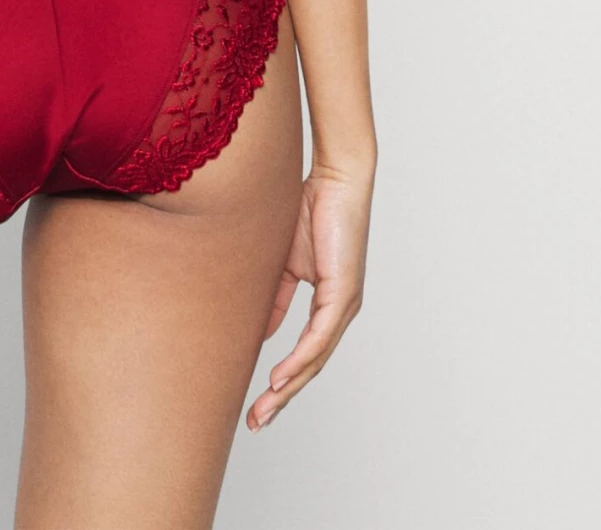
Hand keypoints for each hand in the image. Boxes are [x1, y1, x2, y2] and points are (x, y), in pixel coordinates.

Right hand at [247, 161, 372, 430]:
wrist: (335, 177)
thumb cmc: (309, 208)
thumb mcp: (282, 261)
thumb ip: (274, 295)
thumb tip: (261, 330)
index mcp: (327, 305)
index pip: (303, 353)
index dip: (280, 381)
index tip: (255, 403)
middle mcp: (340, 311)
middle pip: (309, 366)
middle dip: (281, 397)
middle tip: (255, 422)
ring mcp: (345, 305)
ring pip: (315, 358)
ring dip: (288, 387)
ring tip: (264, 409)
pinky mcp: (344, 294)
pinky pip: (320, 336)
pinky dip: (300, 360)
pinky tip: (282, 378)